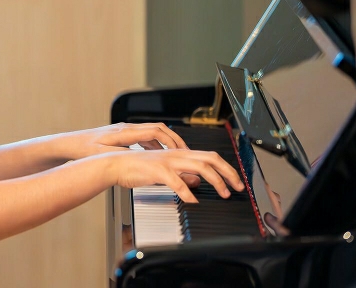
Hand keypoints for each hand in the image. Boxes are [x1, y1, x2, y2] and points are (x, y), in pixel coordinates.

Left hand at [59, 122, 188, 160]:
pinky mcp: (122, 136)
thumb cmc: (83, 148)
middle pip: (158, 129)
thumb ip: (123, 157)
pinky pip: (144, 137)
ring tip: (178, 155)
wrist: (69, 143)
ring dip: (166, 142)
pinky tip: (158, 155)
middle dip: (174, 140)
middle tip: (188, 152)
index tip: (183, 150)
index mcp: (124, 132)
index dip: (171, 140)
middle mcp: (126, 128)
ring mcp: (124, 131)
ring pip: (152, 132)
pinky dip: (155, 145)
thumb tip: (141, 161)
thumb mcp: (102, 155)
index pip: (155, 131)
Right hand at [108, 148, 244, 202]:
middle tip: (238, 186)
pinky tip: (193, 201)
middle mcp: (177, 154)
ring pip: (200, 167)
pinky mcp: (158, 171)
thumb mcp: (165, 172)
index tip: (236, 180)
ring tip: (224, 193)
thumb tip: (197, 182)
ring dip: (215, 181)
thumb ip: (181, 175)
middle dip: (228, 172)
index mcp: (179, 154)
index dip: (226, 167)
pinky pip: (177, 181)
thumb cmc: (138, 169)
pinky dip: (187, 192)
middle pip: (210, 158)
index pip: (209, 156)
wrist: (117, 164)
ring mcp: (168, 161)